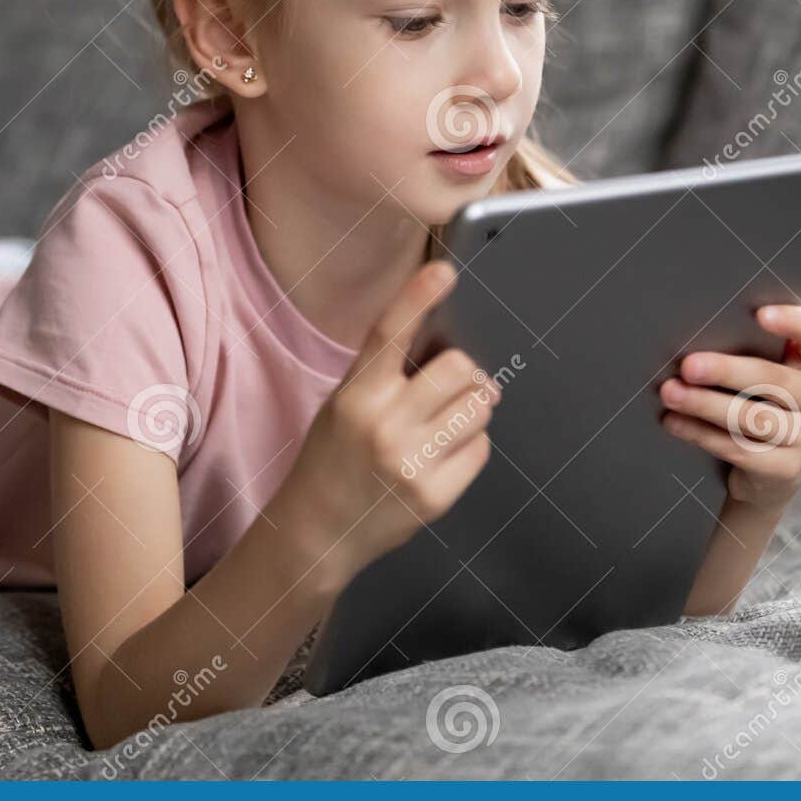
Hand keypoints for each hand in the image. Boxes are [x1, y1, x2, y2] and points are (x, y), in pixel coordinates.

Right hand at [270, 259, 502, 591]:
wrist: (319, 529)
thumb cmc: (333, 458)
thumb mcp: (344, 404)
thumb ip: (387, 373)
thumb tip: (446, 342)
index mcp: (356, 395)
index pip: (390, 333)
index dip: (418, 297)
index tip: (443, 271)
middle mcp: (384, 425)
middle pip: (459, 368)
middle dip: (464, 373)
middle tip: (452, 387)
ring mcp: (412, 462)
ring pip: (479, 405)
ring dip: (471, 407)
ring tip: (444, 424)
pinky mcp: (436, 495)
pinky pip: (481, 447)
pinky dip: (470, 445)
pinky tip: (442, 455)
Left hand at [657, 304, 800, 511]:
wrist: (772, 470)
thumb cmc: (762, 401)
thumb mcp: (768, 372)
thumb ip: (751, 348)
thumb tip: (696, 329)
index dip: (793, 322)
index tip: (759, 314)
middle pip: (776, 379)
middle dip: (726, 371)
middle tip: (687, 366)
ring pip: (754, 417)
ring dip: (705, 404)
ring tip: (671, 393)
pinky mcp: (787, 469)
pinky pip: (739, 449)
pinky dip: (701, 434)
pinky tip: (675, 422)